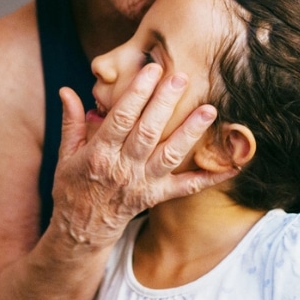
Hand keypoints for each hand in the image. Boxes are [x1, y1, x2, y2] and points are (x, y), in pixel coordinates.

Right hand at [52, 64, 235, 244]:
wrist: (81, 230)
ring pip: (170, 155)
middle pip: (148, 132)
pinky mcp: (157, 197)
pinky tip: (234, 164)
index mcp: (99, 153)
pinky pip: (187, 187)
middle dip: (165, 103)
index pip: (120, 118)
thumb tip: (67, 90)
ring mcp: (142, 183)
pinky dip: (210, 177)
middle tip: (182, 77)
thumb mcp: (66, 154)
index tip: (151, 69)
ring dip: (190, 132)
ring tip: (209, 110)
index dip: (137, 93)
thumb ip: (71, 122)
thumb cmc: (72, 187)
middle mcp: (123, 168)